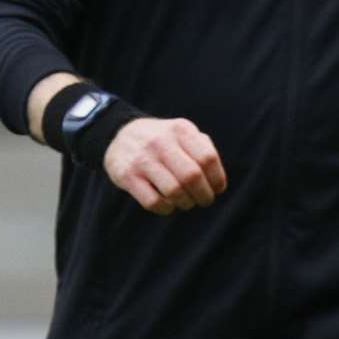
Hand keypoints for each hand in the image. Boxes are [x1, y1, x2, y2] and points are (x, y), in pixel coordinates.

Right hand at [102, 117, 226, 214]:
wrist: (120, 135)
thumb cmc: (162, 140)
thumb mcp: (182, 133)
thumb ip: (203, 148)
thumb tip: (218, 181)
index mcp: (179, 130)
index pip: (207, 158)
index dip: (217, 178)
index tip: (217, 189)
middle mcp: (160, 142)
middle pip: (192, 176)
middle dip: (204, 195)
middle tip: (204, 200)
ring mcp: (142, 159)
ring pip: (174, 191)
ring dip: (186, 203)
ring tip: (186, 202)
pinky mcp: (127, 175)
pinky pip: (153, 201)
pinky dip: (166, 209)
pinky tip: (168, 204)